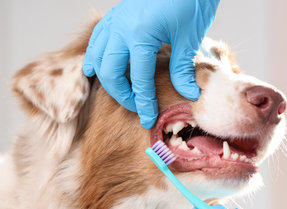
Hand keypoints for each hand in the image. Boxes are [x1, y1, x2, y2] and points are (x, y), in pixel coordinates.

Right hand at [83, 0, 219, 128]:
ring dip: (107, 78)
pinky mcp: (114, 16)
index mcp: (139, 35)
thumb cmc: (189, 1)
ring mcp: (114, 21)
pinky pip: (97, 41)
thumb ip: (182, 68)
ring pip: (97, 58)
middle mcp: (120, 29)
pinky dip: (97, 57)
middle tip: (138, 106)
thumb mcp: (189, 37)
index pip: (138, 80)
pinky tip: (101, 68)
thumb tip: (188, 94)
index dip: (143, 103)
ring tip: (122, 91)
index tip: (148, 119)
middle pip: (109, 73)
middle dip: (122, 95)